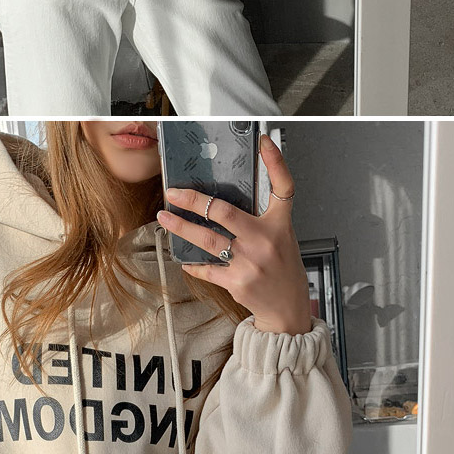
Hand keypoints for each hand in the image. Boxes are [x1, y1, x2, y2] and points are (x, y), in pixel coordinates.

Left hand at [158, 132, 313, 333]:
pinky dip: (193, 263)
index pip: (283, 187)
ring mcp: (250, 262)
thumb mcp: (282, 237)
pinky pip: (207, 268)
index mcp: (280, 225)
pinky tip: (183, 258)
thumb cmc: (282, 269)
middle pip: (224, 212)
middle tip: (174, 192)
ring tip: (165, 217)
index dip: (276, 162)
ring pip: (207, 239)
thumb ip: (261, 218)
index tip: (264, 143)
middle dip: (194, 200)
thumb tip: (225, 199)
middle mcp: (265, 240)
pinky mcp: (237, 282)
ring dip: (181, 227)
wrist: (287, 310)